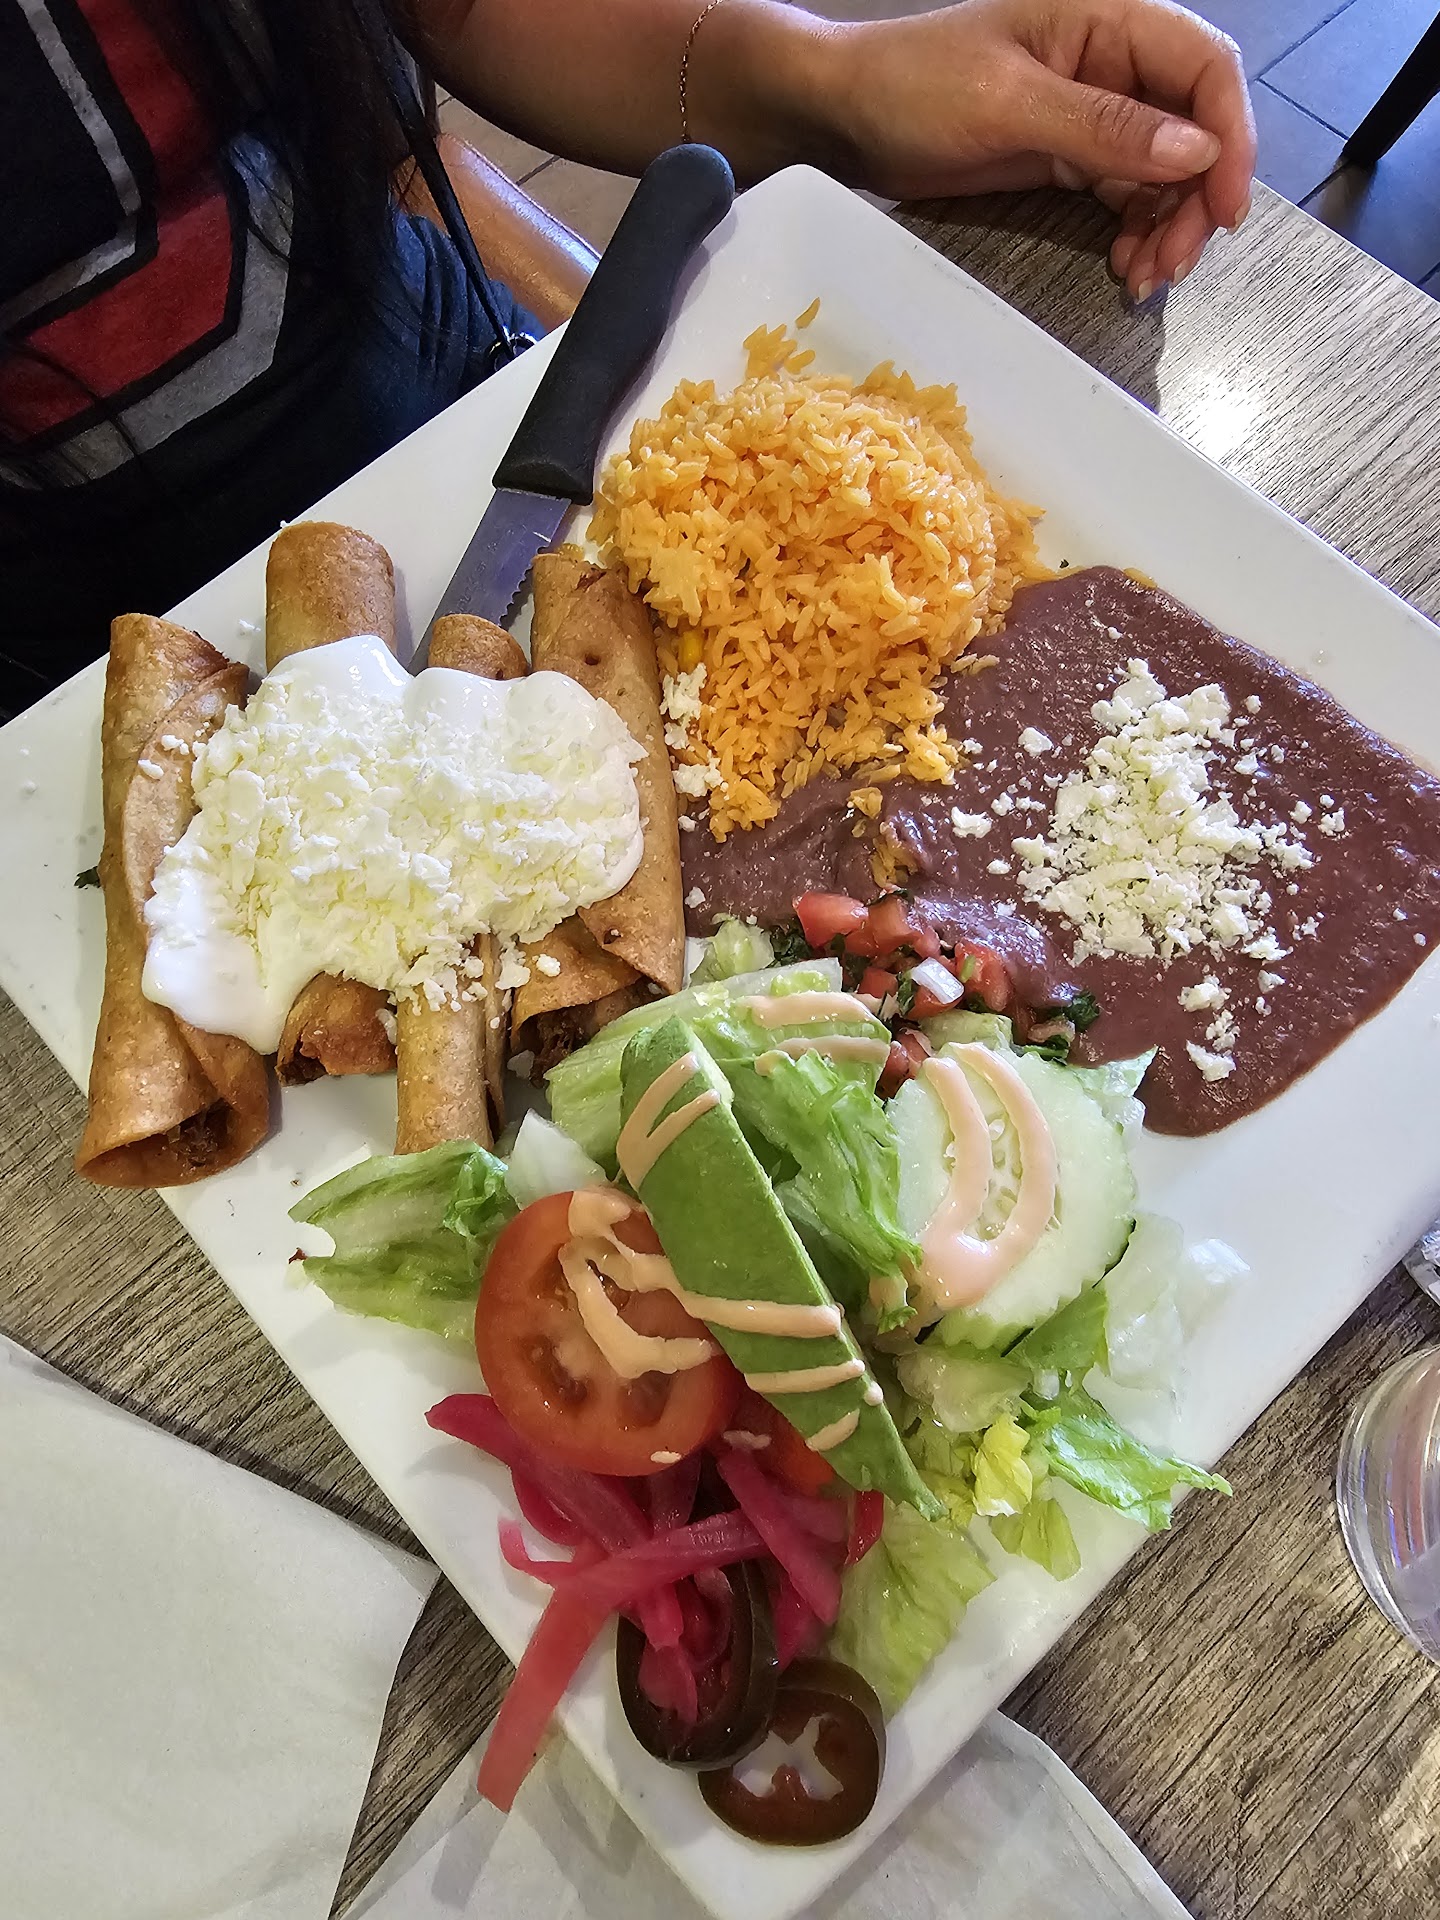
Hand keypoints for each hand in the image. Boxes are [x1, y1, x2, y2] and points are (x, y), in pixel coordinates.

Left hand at [816, 0, 1254, 299]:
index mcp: (1108, 19)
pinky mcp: (1067, 155)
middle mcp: (1111, 61)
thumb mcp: (1009, 104)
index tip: (1224, 206)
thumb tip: (1193, 151)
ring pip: (1165, 170)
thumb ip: (1103, 127)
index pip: (1205, 67)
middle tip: (1175, 262)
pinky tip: (1125, 265)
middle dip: (1196, 198)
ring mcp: (1092, 112)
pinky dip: (1135, 233)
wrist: (844, 116)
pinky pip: (1125, 195)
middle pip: (1195, 126)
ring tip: (1145, 277)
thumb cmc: (911, 86)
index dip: (1230, 136)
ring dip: (1168, 226)